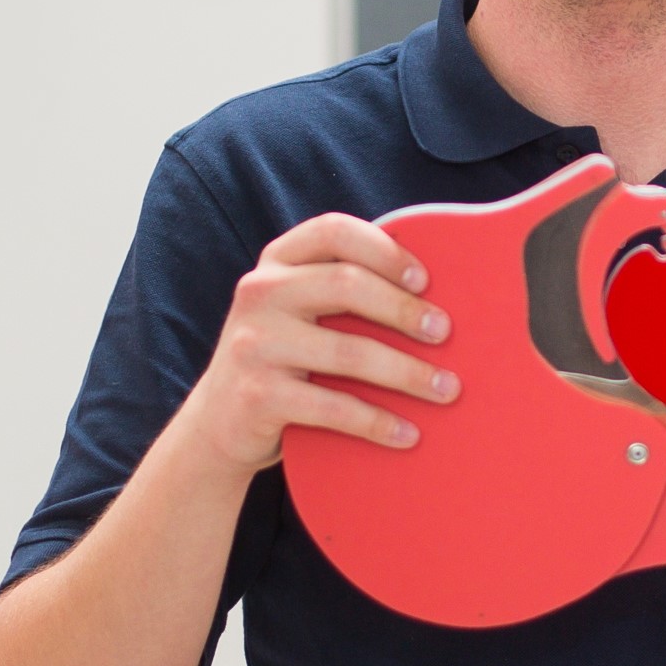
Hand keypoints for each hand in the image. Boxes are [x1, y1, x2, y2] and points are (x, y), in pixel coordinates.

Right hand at [176, 213, 459, 476]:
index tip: (425, 279)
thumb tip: (436, 291)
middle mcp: (260, 292)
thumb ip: (344, 287)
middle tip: (444, 333)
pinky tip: (407, 434)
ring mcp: (254, 344)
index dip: (384, 249)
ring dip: (407, 373)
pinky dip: (377, 421)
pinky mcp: (256, 396)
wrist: (219, 424)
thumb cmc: (286, 357)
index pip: (333, 232)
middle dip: (404, 309)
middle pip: (346, 285)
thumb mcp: (300, 309)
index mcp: (278, 262)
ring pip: (348, 352)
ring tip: (446, 389)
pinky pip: (332, 407)